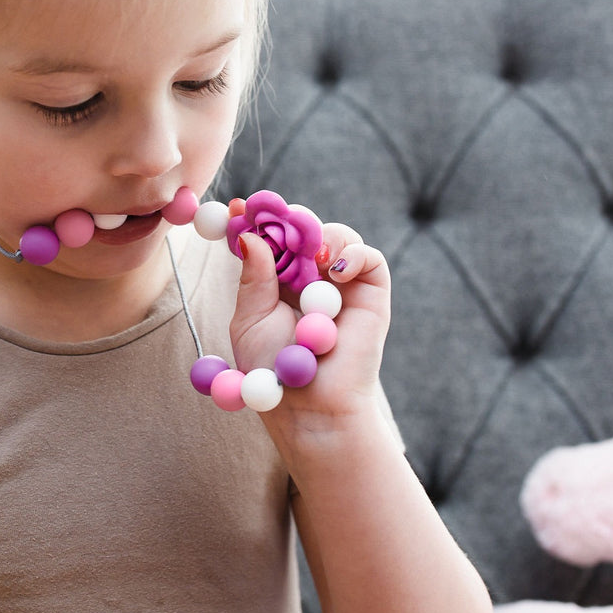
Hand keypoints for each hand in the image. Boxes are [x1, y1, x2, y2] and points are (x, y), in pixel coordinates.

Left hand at [228, 222, 390, 425]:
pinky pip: (368, 256)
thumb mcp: (250, 320)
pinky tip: (333, 270)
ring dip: (318, 234)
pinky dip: (352, 253)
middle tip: (273, 217)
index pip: (272, 237)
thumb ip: (253, 278)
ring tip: (306, 255)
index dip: (258, 219)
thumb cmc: (275, 369)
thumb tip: (250, 238)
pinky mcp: (373, 292)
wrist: (310, 405)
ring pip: (335, 234)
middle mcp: (311, 276)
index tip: (240, 207)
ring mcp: (343, 282)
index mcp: (279, 280)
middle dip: (288, 219)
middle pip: (304, 228)